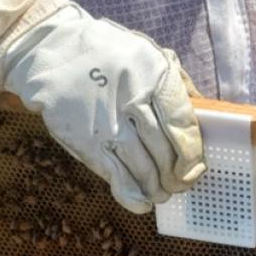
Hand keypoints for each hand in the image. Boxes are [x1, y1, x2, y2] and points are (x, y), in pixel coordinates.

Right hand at [3, 6, 204, 212]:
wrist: (50, 51)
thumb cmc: (109, 55)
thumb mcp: (148, 55)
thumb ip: (178, 84)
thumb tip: (204, 116)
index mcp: (155, 74)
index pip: (183, 123)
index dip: (192, 152)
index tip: (195, 167)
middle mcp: (133, 98)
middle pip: (164, 149)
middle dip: (176, 175)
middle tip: (180, 185)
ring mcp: (108, 121)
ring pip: (142, 166)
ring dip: (156, 186)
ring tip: (162, 194)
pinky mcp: (86, 140)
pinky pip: (114, 174)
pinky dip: (131, 194)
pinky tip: (142, 204)